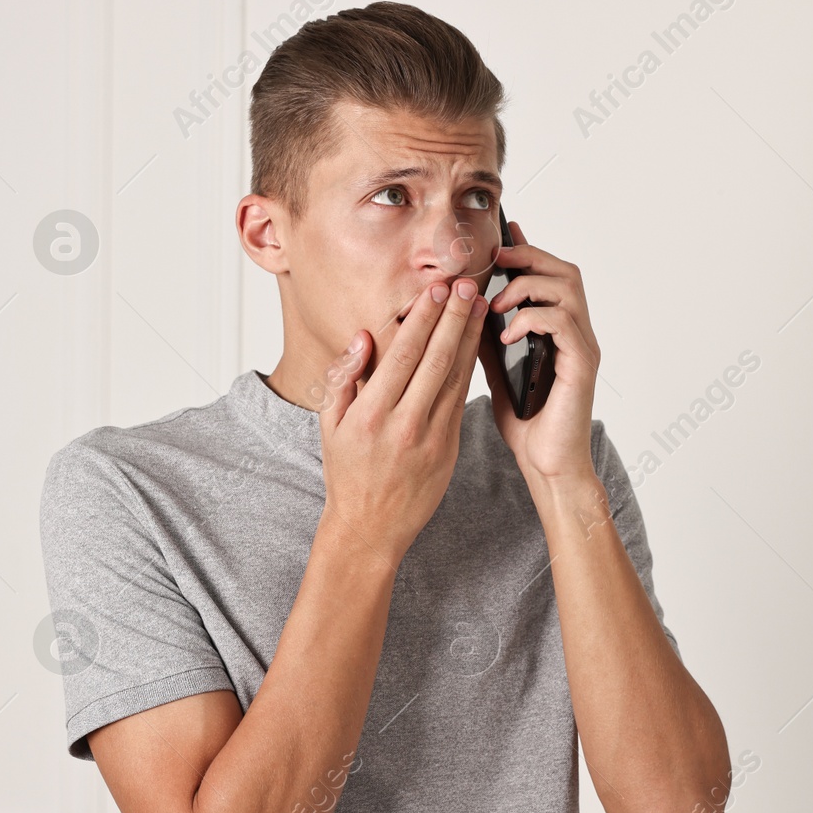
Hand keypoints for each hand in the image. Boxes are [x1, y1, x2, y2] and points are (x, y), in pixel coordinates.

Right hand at [317, 278, 488, 568]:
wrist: (371, 528)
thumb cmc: (346, 472)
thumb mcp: (330, 425)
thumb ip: (345, 378)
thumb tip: (363, 337)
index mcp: (372, 415)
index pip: (403, 355)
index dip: (423, 320)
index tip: (436, 290)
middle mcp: (404, 424)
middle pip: (436, 360)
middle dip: (455, 318)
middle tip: (469, 284)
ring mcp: (432, 437)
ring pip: (456, 377)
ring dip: (471, 337)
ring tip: (481, 305)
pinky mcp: (450, 448)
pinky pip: (461, 399)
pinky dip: (471, 368)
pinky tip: (477, 345)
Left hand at [477, 220, 600, 489]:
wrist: (546, 465)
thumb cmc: (526, 423)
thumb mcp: (495, 370)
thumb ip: (486, 339)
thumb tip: (463, 309)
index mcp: (557, 330)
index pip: (548, 275)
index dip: (528, 249)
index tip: (502, 234)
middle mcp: (575, 333)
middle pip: (564, 270)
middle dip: (528, 257)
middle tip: (497, 260)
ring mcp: (581, 347)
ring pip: (568, 288)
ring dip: (527, 286)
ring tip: (497, 305)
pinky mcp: (582, 364)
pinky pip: (563, 322)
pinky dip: (532, 319)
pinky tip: (508, 334)